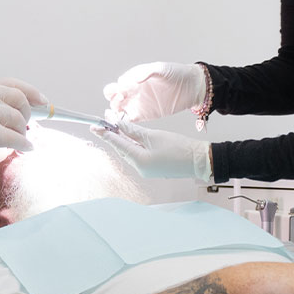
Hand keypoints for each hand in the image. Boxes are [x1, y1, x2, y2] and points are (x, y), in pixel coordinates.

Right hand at [0, 78, 48, 177]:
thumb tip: (28, 112)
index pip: (11, 84)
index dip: (31, 92)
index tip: (43, 101)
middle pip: (19, 100)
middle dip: (26, 115)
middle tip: (22, 127)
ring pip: (18, 120)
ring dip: (22, 133)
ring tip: (15, 141)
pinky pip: (15, 138)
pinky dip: (24, 145)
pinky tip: (24, 148)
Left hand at [95, 119, 212, 180]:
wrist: (199, 161)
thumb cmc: (180, 148)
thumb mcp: (154, 136)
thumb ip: (134, 131)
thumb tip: (119, 125)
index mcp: (139, 160)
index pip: (118, 144)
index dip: (105, 134)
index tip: (95, 126)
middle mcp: (140, 168)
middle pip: (122, 149)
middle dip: (113, 136)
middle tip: (104, 123)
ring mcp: (146, 170)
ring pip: (129, 152)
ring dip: (123, 140)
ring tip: (115, 127)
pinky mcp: (152, 169)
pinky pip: (137, 156)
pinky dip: (133, 146)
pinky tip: (130, 137)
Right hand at [103, 62, 207, 123]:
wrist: (192, 86)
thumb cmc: (177, 73)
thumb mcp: (161, 68)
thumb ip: (146, 72)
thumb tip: (134, 79)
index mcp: (134, 80)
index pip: (115, 86)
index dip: (112, 90)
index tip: (118, 92)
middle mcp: (133, 93)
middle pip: (113, 99)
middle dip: (112, 101)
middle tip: (120, 101)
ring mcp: (138, 104)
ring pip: (119, 111)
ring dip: (115, 113)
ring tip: (119, 114)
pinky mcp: (145, 115)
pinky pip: (130, 120)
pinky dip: (123, 122)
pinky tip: (123, 123)